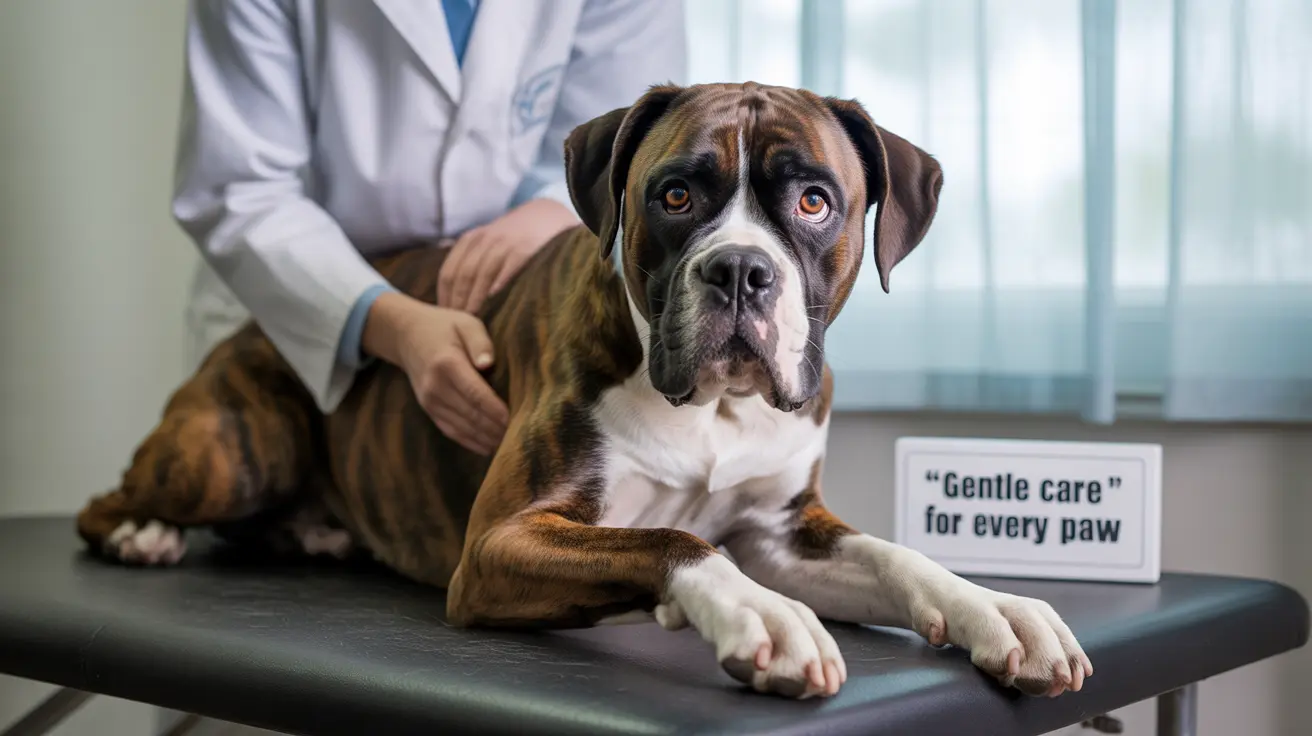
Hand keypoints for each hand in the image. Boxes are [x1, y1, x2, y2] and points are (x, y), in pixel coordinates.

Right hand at [361, 293, 508, 454]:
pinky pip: (451, 431)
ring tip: (510, 445)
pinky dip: (470, 442)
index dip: (496, 410)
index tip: (516, 420)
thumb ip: (479, 341)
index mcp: (447, 364)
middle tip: (521, 436)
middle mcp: (435, 387)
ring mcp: (430, 401)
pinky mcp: (429, 409)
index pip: (476, 394)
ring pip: (462, 427)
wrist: (406, 335)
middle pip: (471, 415)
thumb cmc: (444, 326)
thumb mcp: (465, 323)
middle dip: (496, 428)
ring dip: (486, 438)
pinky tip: (489, 447)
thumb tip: (488, 363)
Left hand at [437, 198, 578, 313]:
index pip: (449, 272)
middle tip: (458, 324)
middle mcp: (484, 240)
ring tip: (473, 319)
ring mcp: (505, 243)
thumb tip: (447, 289)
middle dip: (458, 301)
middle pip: (464, 275)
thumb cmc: (513, 237)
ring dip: (476, 298)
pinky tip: (494, 299)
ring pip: (483, 273)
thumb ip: (468, 259)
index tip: (446, 316)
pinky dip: (500, 283)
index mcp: (470, 240)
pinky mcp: (525, 248)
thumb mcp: (485, 240)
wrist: (545, 215)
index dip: (445, 296)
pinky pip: (509, 267)